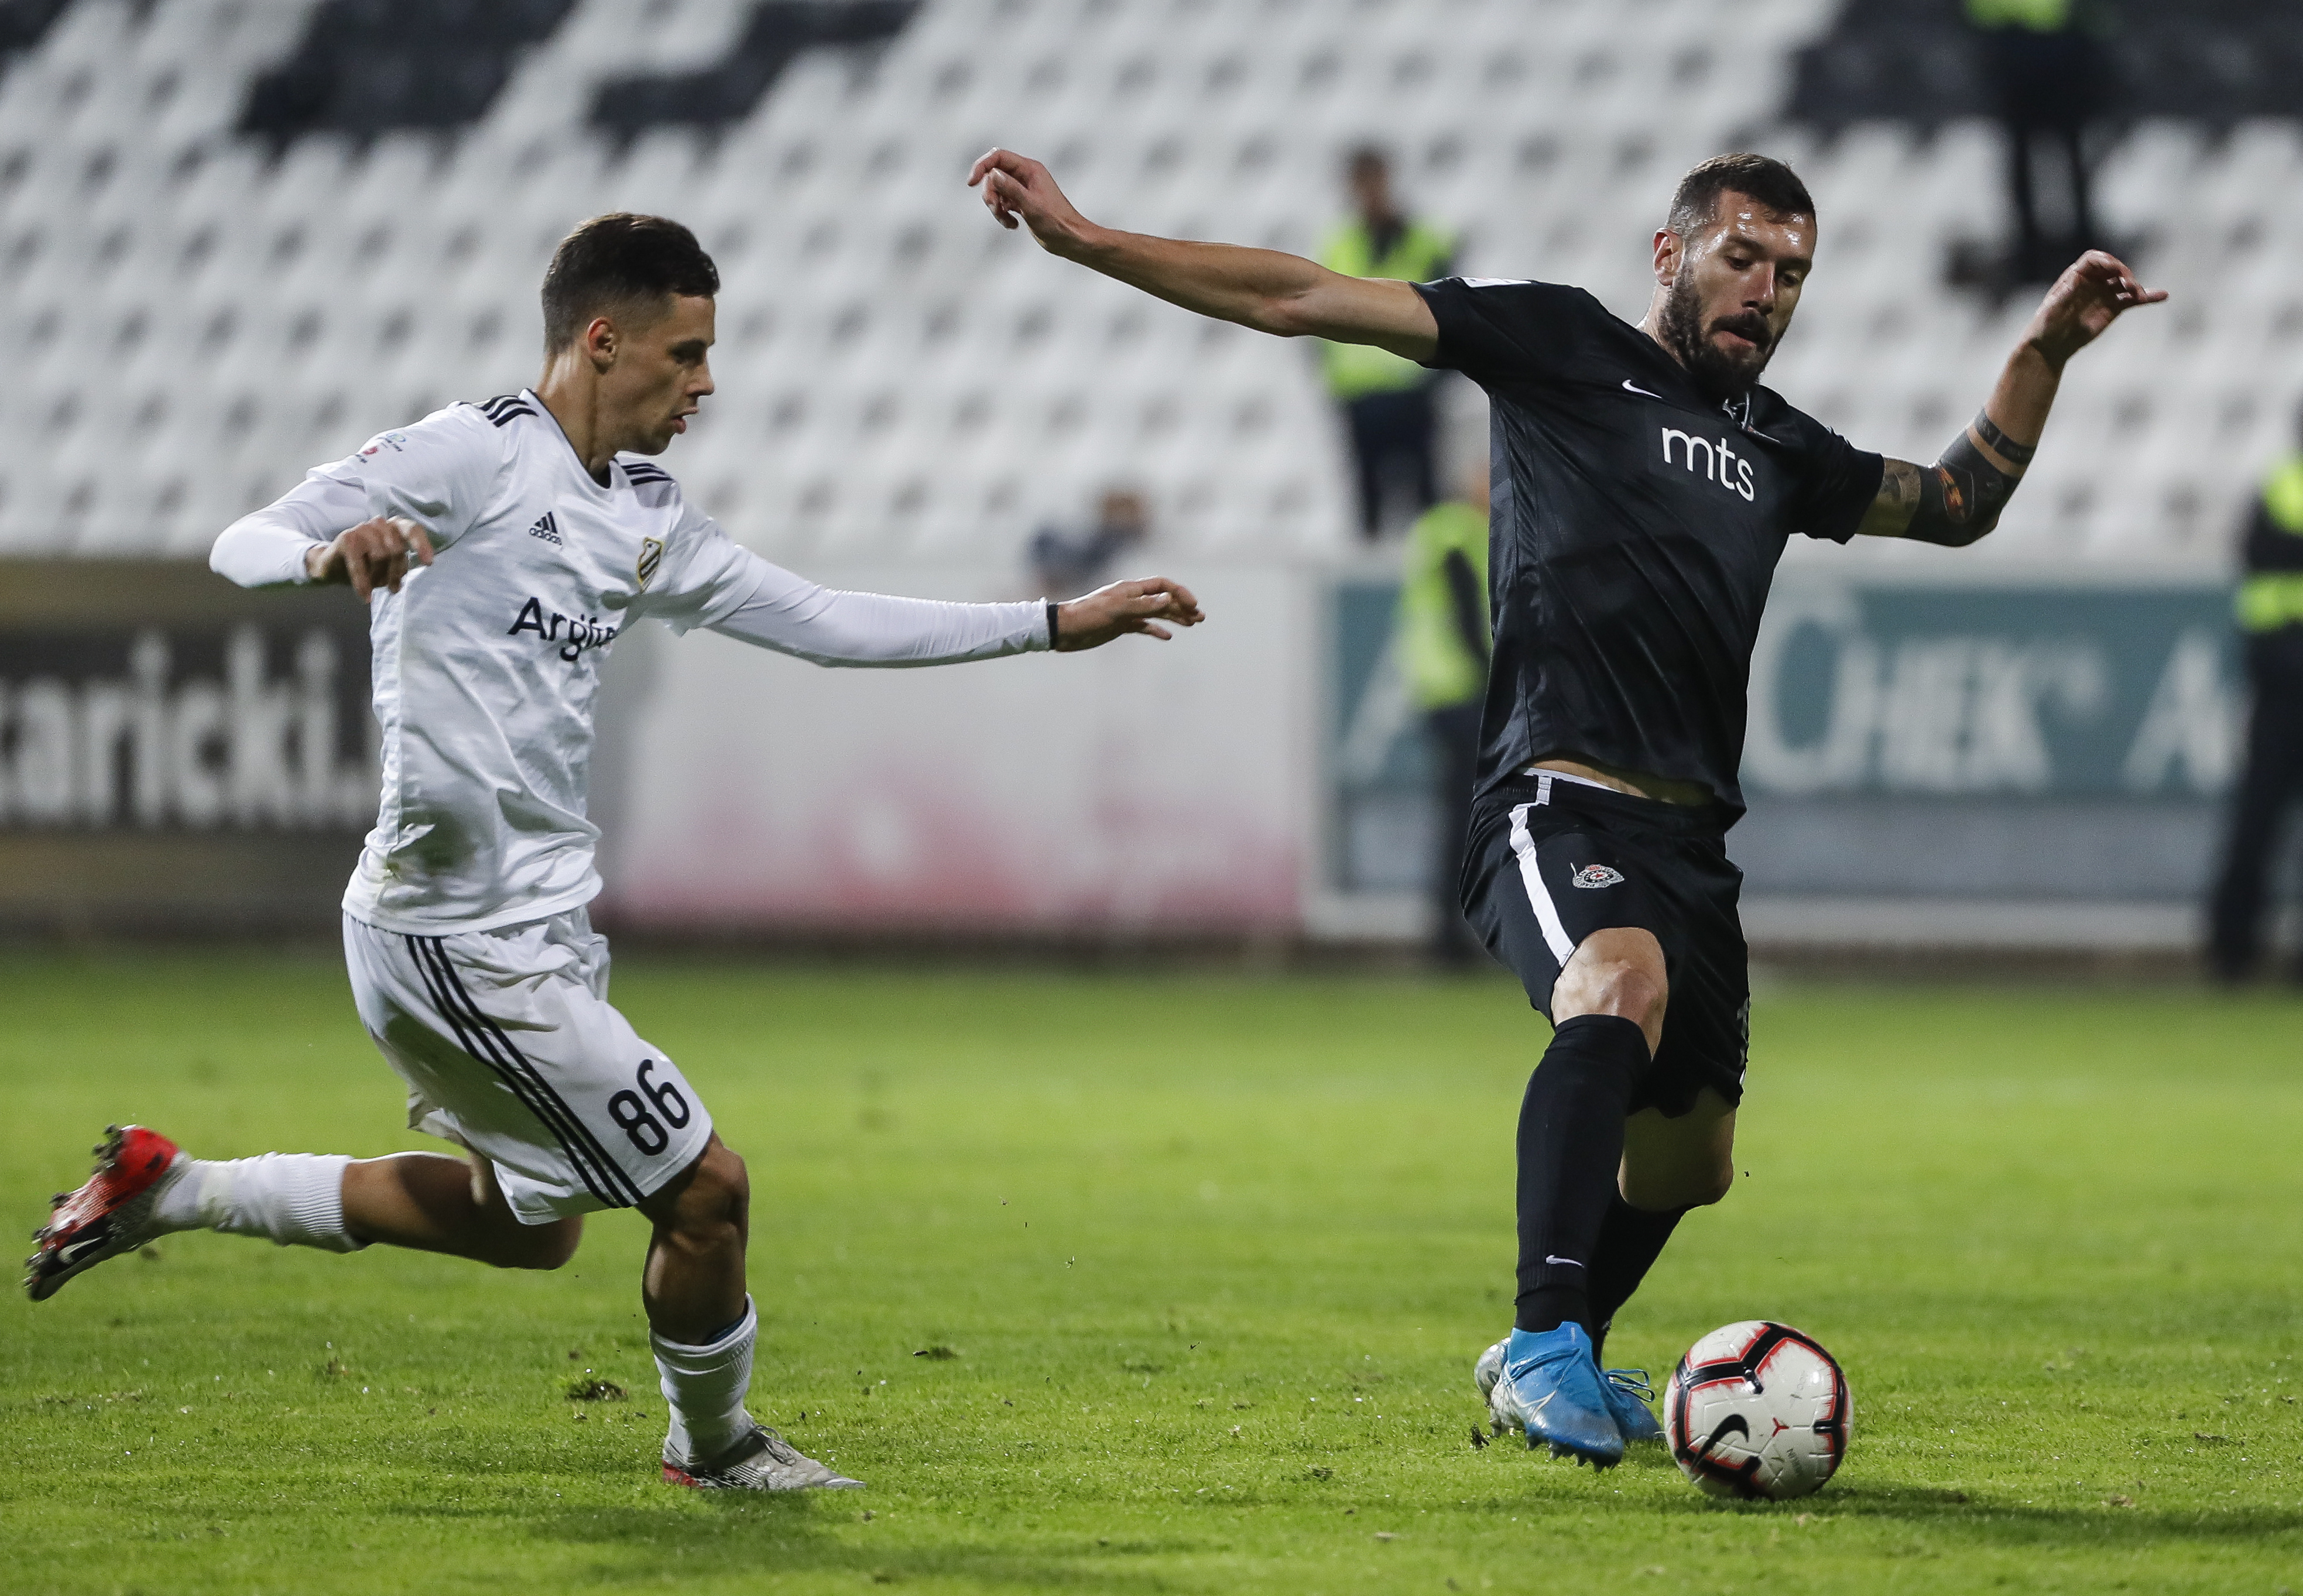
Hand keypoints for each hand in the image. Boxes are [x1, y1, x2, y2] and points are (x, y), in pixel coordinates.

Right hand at [306, 515, 433, 599]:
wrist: (332, 566)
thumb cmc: (367, 565)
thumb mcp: (389, 566)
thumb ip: (401, 564)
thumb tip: (412, 570)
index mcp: (394, 527)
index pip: (412, 530)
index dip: (422, 545)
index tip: (428, 563)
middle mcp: (379, 524)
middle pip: (396, 550)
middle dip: (395, 573)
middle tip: (393, 588)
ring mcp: (361, 529)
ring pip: (380, 557)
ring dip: (378, 577)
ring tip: (374, 585)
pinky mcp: (346, 539)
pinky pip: (359, 566)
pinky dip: (363, 584)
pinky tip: (366, 597)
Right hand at [968, 148, 1095, 257]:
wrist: (1069, 239)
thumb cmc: (1056, 222)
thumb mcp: (1031, 204)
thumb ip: (1011, 188)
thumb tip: (992, 174)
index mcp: (1030, 169)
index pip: (998, 157)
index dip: (982, 166)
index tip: (971, 182)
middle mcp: (1025, 176)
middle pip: (993, 175)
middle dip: (990, 193)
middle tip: (995, 209)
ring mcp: (1023, 189)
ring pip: (996, 191)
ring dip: (995, 207)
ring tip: (1007, 221)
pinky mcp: (1021, 203)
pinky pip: (1002, 203)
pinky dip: (1002, 215)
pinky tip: (1013, 225)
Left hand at [1053, 576, 1203, 650]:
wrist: (1064, 630)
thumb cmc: (1088, 616)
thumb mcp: (1117, 610)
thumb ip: (1144, 605)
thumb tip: (1169, 599)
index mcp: (1131, 589)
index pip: (1162, 586)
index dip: (1179, 593)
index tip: (1194, 606)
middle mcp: (1131, 598)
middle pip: (1163, 599)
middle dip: (1183, 607)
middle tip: (1201, 618)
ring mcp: (1127, 612)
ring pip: (1156, 613)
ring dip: (1174, 618)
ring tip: (1192, 624)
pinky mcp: (1120, 626)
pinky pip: (1143, 626)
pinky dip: (1156, 630)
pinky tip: (1167, 637)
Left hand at [2025, 250, 2166, 366]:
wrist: (2051, 346)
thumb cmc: (2045, 327)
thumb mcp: (2050, 311)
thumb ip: (2062, 297)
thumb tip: (2074, 279)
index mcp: (2075, 276)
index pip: (2094, 259)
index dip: (2106, 260)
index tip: (2115, 268)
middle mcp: (2092, 281)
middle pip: (2113, 268)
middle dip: (2124, 273)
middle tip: (2130, 286)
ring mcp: (2104, 293)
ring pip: (2125, 283)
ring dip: (2135, 286)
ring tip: (2140, 295)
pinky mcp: (2113, 308)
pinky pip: (2132, 300)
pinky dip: (2147, 298)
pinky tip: (2162, 296)